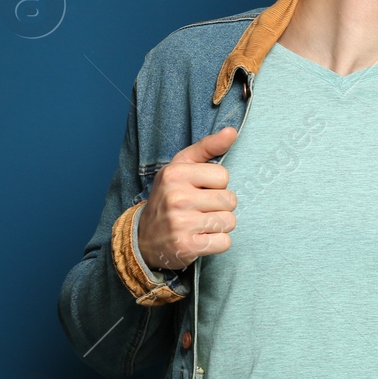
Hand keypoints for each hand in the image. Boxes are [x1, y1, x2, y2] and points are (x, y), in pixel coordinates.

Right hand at [136, 126, 238, 270]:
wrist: (145, 238)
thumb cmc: (170, 197)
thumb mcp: (181, 167)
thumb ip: (207, 147)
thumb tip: (232, 131)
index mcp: (175, 174)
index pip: (223, 176)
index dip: (216, 185)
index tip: (199, 190)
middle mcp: (176, 197)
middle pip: (230, 200)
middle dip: (220, 206)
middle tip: (200, 210)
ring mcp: (181, 223)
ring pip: (230, 221)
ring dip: (220, 225)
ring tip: (200, 224)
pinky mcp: (187, 246)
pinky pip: (225, 242)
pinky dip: (218, 243)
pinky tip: (201, 238)